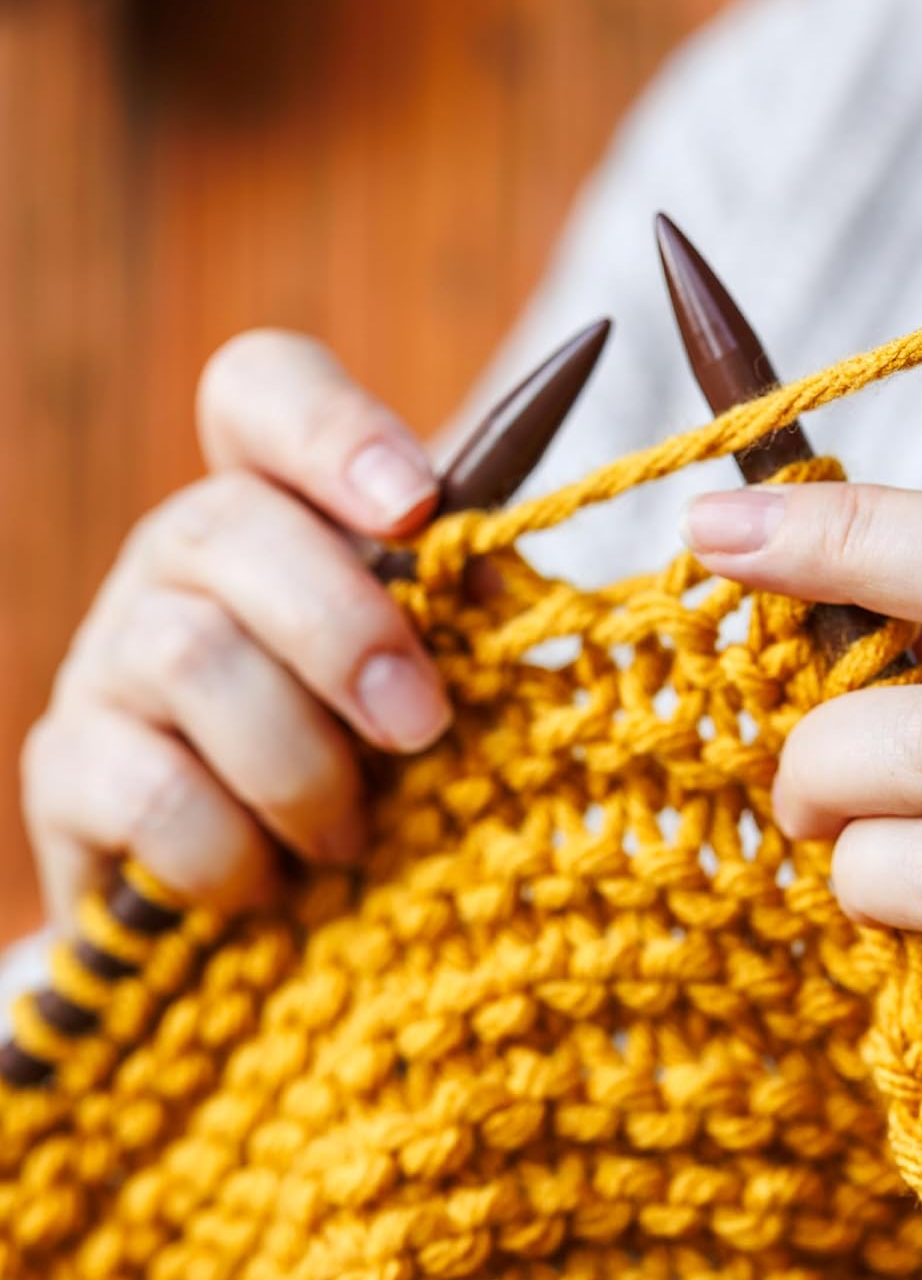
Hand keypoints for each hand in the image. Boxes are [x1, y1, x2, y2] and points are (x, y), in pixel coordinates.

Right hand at [21, 331, 451, 922]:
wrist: (266, 888)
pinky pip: (149, 790)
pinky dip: (230, 849)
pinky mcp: (67, 768)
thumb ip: (461, 609)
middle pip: (226, 524)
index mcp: (281, 505)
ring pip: (189, 656)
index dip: (331, 429)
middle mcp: (179, 558)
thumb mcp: (434, 669)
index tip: (415, 506)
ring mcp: (110, 656)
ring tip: (352, 837)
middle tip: (420, 726)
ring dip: (299, 762)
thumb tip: (496, 576)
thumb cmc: (374, 752)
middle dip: (343, 631)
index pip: (262, 391)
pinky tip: (268, 884)